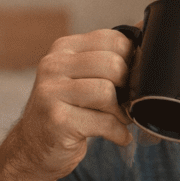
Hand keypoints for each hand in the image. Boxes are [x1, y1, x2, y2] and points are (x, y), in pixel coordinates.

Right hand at [6, 29, 133, 180]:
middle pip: (112, 64)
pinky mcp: (57, 120)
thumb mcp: (81, 78)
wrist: (32, 148)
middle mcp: (53, 65)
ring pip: (107, 92)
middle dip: (129, 88)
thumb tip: (147, 32)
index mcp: (64, 48)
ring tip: (120, 121)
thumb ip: (107, 59)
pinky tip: (118, 136)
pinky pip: (104, 122)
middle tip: (127, 104)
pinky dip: (118, 133)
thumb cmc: (67, 111)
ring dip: (122, 112)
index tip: (132, 80)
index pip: (112, 38)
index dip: (132, 59)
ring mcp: (51, 92)